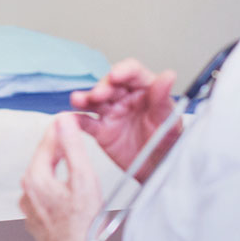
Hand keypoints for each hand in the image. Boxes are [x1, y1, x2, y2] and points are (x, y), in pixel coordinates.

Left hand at [20, 114, 102, 240]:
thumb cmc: (83, 226)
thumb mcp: (83, 178)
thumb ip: (73, 147)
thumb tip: (64, 122)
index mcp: (35, 178)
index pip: (47, 142)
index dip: (61, 128)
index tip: (71, 118)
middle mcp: (27, 191)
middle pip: (44, 159)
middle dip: (60, 148)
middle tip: (74, 136)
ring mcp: (30, 207)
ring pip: (44, 177)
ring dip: (57, 168)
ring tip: (74, 163)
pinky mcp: (36, 219)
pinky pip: (45, 194)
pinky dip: (56, 186)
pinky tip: (68, 192)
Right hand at [70, 58, 179, 178]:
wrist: (157, 169)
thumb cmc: (167, 142)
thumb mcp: (169, 121)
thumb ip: (163, 99)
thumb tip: (168, 75)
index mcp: (145, 90)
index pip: (133, 73)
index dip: (124, 71)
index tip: (116, 75)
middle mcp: (126, 98)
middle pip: (110, 85)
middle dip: (102, 87)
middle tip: (98, 95)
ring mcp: (111, 113)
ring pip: (95, 101)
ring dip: (85, 98)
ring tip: (77, 100)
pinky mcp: (101, 130)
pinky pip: (87, 123)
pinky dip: (77, 120)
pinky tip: (70, 119)